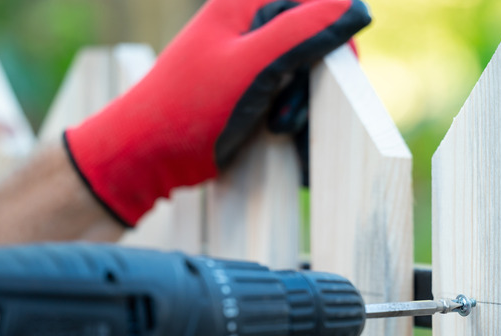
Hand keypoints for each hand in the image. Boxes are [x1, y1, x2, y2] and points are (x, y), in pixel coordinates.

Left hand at [64, 0, 370, 226]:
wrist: (143, 155)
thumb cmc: (188, 109)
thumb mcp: (253, 68)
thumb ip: (304, 32)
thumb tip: (356, 7)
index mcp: (245, 4)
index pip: (317, 3)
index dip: (335, 37)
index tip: (334, 76)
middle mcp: (248, 25)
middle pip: (314, 40)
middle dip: (314, 81)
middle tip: (289, 115)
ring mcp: (247, 57)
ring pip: (304, 72)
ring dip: (302, 105)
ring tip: (277, 129)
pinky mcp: (247, 88)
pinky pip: (287, 93)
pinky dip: (291, 117)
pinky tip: (278, 137)